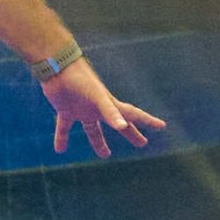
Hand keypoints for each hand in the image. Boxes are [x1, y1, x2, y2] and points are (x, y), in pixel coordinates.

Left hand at [43, 59, 166, 157]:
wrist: (58, 65)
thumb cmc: (80, 79)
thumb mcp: (98, 97)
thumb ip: (110, 112)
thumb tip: (123, 126)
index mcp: (109, 104)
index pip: (133, 115)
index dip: (148, 121)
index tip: (162, 126)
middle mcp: (98, 108)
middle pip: (118, 124)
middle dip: (130, 133)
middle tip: (142, 143)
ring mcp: (82, 109)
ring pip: (93, 129)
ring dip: (99, 142)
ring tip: (105, 155)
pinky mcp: (66, 109)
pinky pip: (64, 127)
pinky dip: (62, 138)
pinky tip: (60, 150)